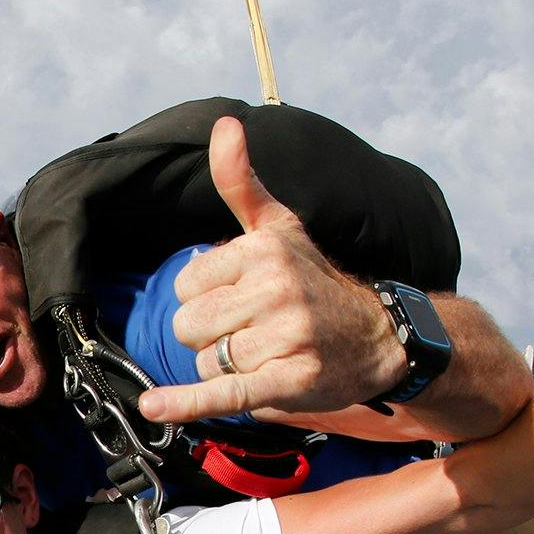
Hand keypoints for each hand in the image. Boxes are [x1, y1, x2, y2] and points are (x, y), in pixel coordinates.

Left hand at [138, 116, 399, 423]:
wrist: (377, 338)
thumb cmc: (316, 283)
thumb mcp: (280, 227)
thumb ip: (241, 184)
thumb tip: (225, 126)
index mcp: (264, 249)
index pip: (185, 285)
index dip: (205, 298)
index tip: (241, 299)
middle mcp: (276, 288)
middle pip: (188, 324)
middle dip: (211, 335)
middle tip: (255, 330)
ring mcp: (284, 335)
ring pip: (206, 361)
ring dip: (227, 367)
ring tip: (268, 354)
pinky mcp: (289, 380)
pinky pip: (222, 392)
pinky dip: (186, 403)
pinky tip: (155, 407)